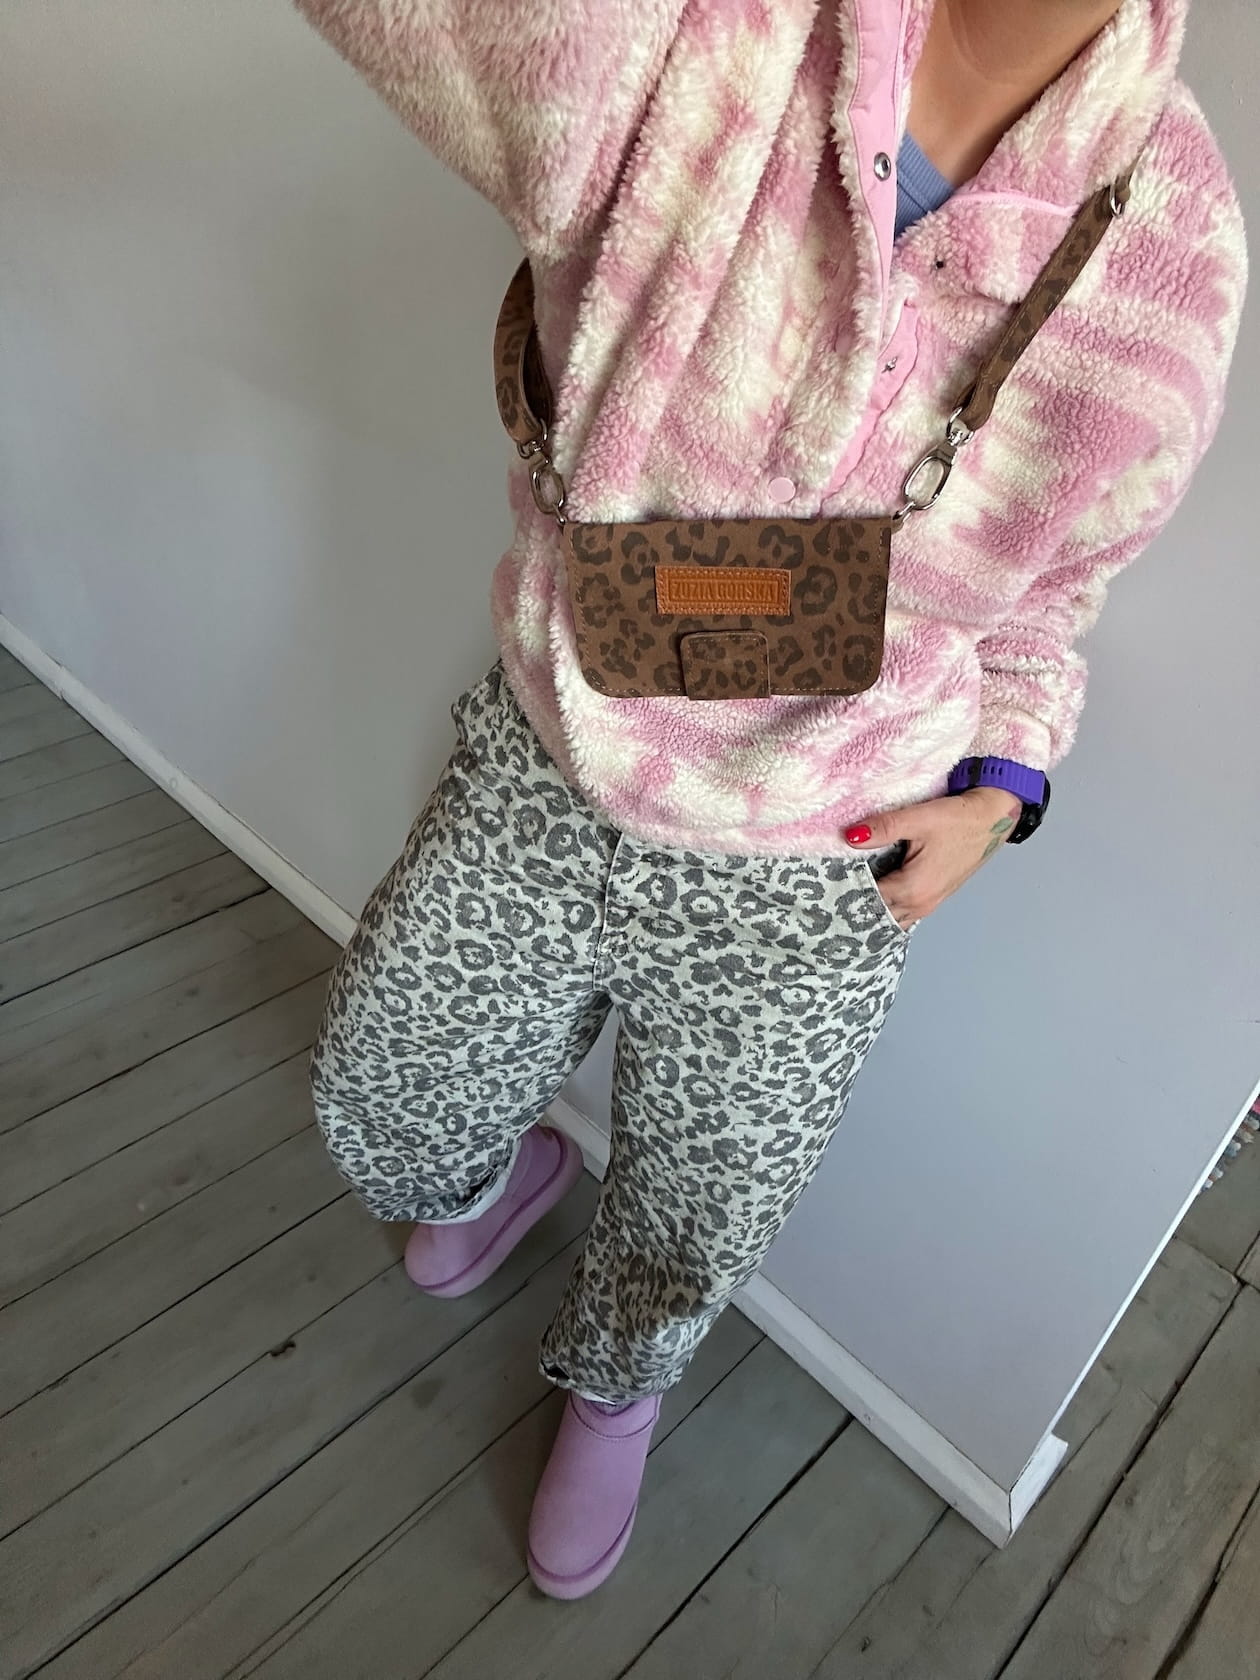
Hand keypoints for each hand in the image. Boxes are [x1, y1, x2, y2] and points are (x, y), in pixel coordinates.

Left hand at [844, 788, 1021, 929]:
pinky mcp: (933, 896)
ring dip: (871, 909)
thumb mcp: (919, 819)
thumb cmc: (960, 819)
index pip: (866, 899)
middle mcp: (920, 903)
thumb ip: (883, 829)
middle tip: (827, 896)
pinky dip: (886, 907)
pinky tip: (871, 897)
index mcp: (912, 889)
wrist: (994, 818)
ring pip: (890, 916)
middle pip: (876, 914)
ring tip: (844, 898)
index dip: (844, 892)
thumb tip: (849, 837)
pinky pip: (902, 911)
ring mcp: (928, 903)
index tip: (822, 886)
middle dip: (854, 906)